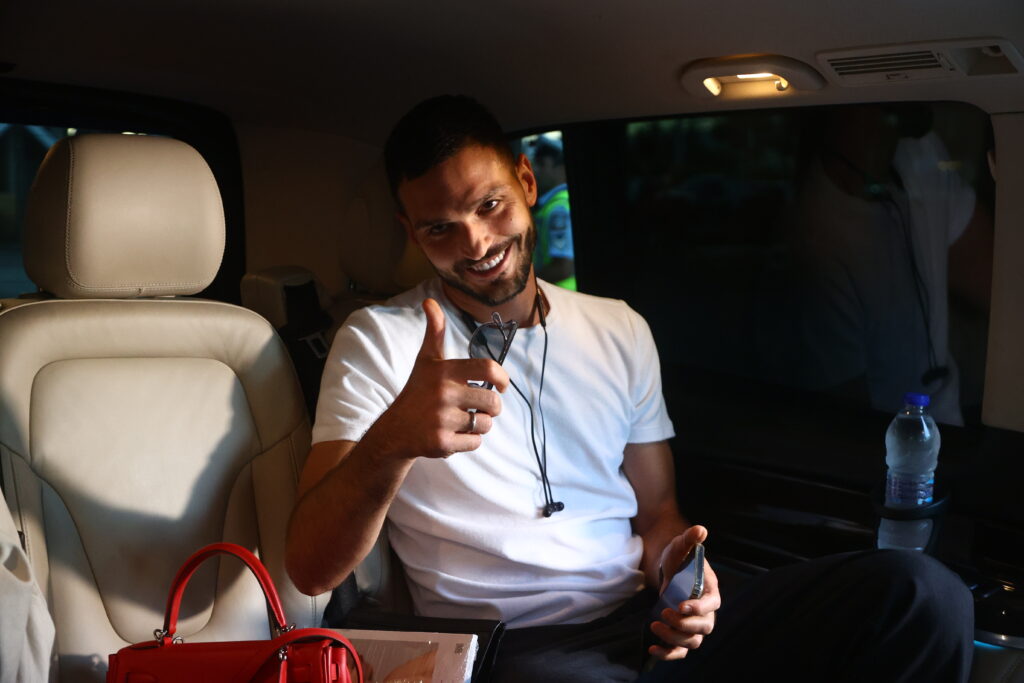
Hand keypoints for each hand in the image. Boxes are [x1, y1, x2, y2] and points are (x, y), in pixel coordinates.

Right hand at [372, 298, 509, 459]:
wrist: (395, 430)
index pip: (488, 369)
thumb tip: (429, 302)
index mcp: (444, 371)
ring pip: (485, 424)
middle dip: (492, 407)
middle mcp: (444, 394)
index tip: (502, 385)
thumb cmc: (417, 391)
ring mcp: (443, 419)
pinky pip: (475, 443)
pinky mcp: (442, 442)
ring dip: (481, 424)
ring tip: (464, 420)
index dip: (502, 377)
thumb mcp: (425, 360)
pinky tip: (454, 433)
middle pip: (493, 402)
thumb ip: (435, 332)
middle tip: (480, 407)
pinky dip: (470, 441)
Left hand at [649, 525, 720, 660]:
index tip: (680, 606)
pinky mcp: (681, 632)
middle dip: (684, 624)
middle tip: (664, 613)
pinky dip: (668, 654)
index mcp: (710, 590)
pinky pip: (680, 651)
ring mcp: (694, 624)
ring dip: (675, 638)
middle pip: (704, 627)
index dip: (699, 609)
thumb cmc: (678, 556)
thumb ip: (690, 539)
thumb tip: (701, 530)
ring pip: (693, 642)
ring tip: (655, 625)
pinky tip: (652, 649)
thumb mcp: (680, 545)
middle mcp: (706, 611)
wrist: (668, 567)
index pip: (713, 604)